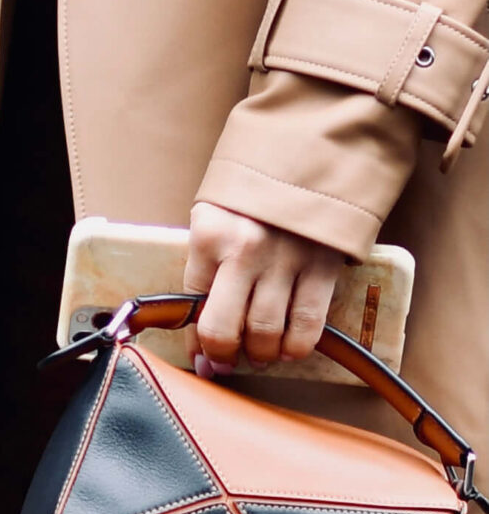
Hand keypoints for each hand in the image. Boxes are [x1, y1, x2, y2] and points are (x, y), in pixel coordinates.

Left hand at [185, 200, 344, 373]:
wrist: (307, 154)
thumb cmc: (252, 192)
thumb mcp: (215, 215)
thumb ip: (207, 265)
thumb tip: (201, 330)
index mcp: (209, 232)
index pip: (191, 302)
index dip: (195, 338)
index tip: (202, 356)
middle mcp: (244, 248)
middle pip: (224, 329)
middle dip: (223, 353)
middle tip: (227, 360)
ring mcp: (285, 260)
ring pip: (266, 334)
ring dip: (261, 354)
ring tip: (259, 350)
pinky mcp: (321, 268)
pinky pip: (307, 327)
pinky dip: (295, 347)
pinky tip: (288, 346)